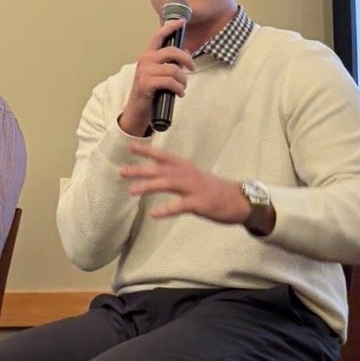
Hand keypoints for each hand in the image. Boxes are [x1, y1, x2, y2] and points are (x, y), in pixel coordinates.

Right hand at [118, 21, 195, 136]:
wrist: (137, 111)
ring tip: (182, 87)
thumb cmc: (150, 92)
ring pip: (173, 69)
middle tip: (192, 68)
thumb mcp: (159, 74)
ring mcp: (144, 72)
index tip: (181, 22)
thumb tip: (186, 52)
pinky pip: (170, 82)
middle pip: (172, 51)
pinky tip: (179, 93)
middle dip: (186, 60)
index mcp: (148, 55)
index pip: (158, 36)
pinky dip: (178, 88)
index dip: (170, 27)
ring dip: (183, 80)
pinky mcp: (146, 84)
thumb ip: (170, 62)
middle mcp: (145, 60)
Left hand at [120, 143, 251, 225]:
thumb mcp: (193, 177)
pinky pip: (180, 206)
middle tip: (121, 171)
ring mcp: (193, 188)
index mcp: (185, 167)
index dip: (146, 151)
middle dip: (140, 170)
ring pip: (167, 184)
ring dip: (148, 186)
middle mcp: (187, 174)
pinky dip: (166, 209)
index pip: (162, 156)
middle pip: (160, 170)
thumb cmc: (212, 189)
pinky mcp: (199, 203)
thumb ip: (175, 175)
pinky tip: (153, 214)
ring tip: (131, 191)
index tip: (129, 146)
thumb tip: (155, 175)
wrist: (238, 200)